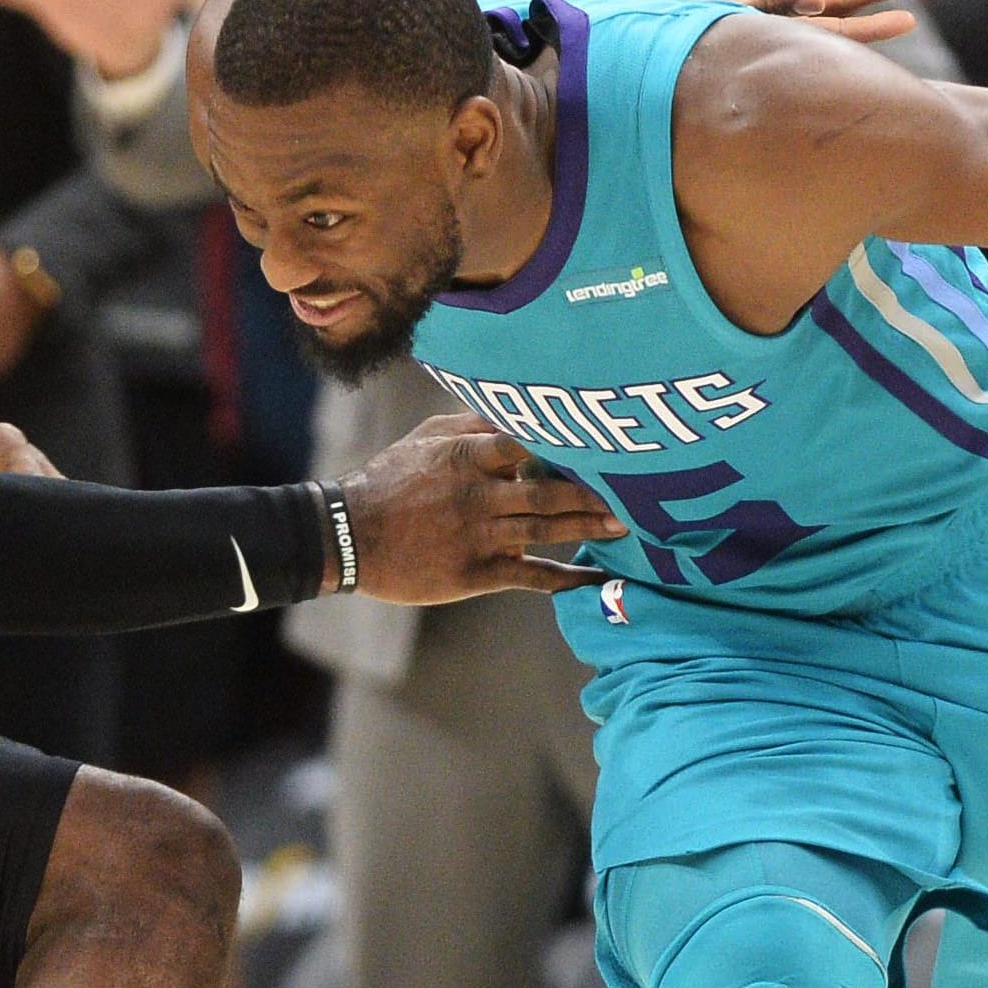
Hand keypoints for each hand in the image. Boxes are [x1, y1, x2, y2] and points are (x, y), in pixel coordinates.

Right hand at [340, 413, 624, 602]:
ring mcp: (479, 537)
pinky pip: (532, 576)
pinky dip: (567, 578)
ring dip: (589, 528)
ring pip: (546, 531)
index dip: (568, 442)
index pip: (527, 442)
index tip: (605, 439)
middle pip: (547, 492)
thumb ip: (473, 424)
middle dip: (593, 492)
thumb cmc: (390, 480)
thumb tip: (518, 408)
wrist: (350, 536)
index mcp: (466, 456)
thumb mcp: (426, 438)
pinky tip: (598, 579)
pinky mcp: (478, 573)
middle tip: (637, 489)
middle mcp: (477, 496)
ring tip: (629, 525)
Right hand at [631, 0, 927, 45]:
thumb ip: (772, 10)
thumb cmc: (673, 40)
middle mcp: (776, 19)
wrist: (631, 30)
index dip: (872, 25)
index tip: (909, 19)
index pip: (837, 32)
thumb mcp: (725, 26)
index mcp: (778, 39)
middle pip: (839, 0)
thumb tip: (817, 2)